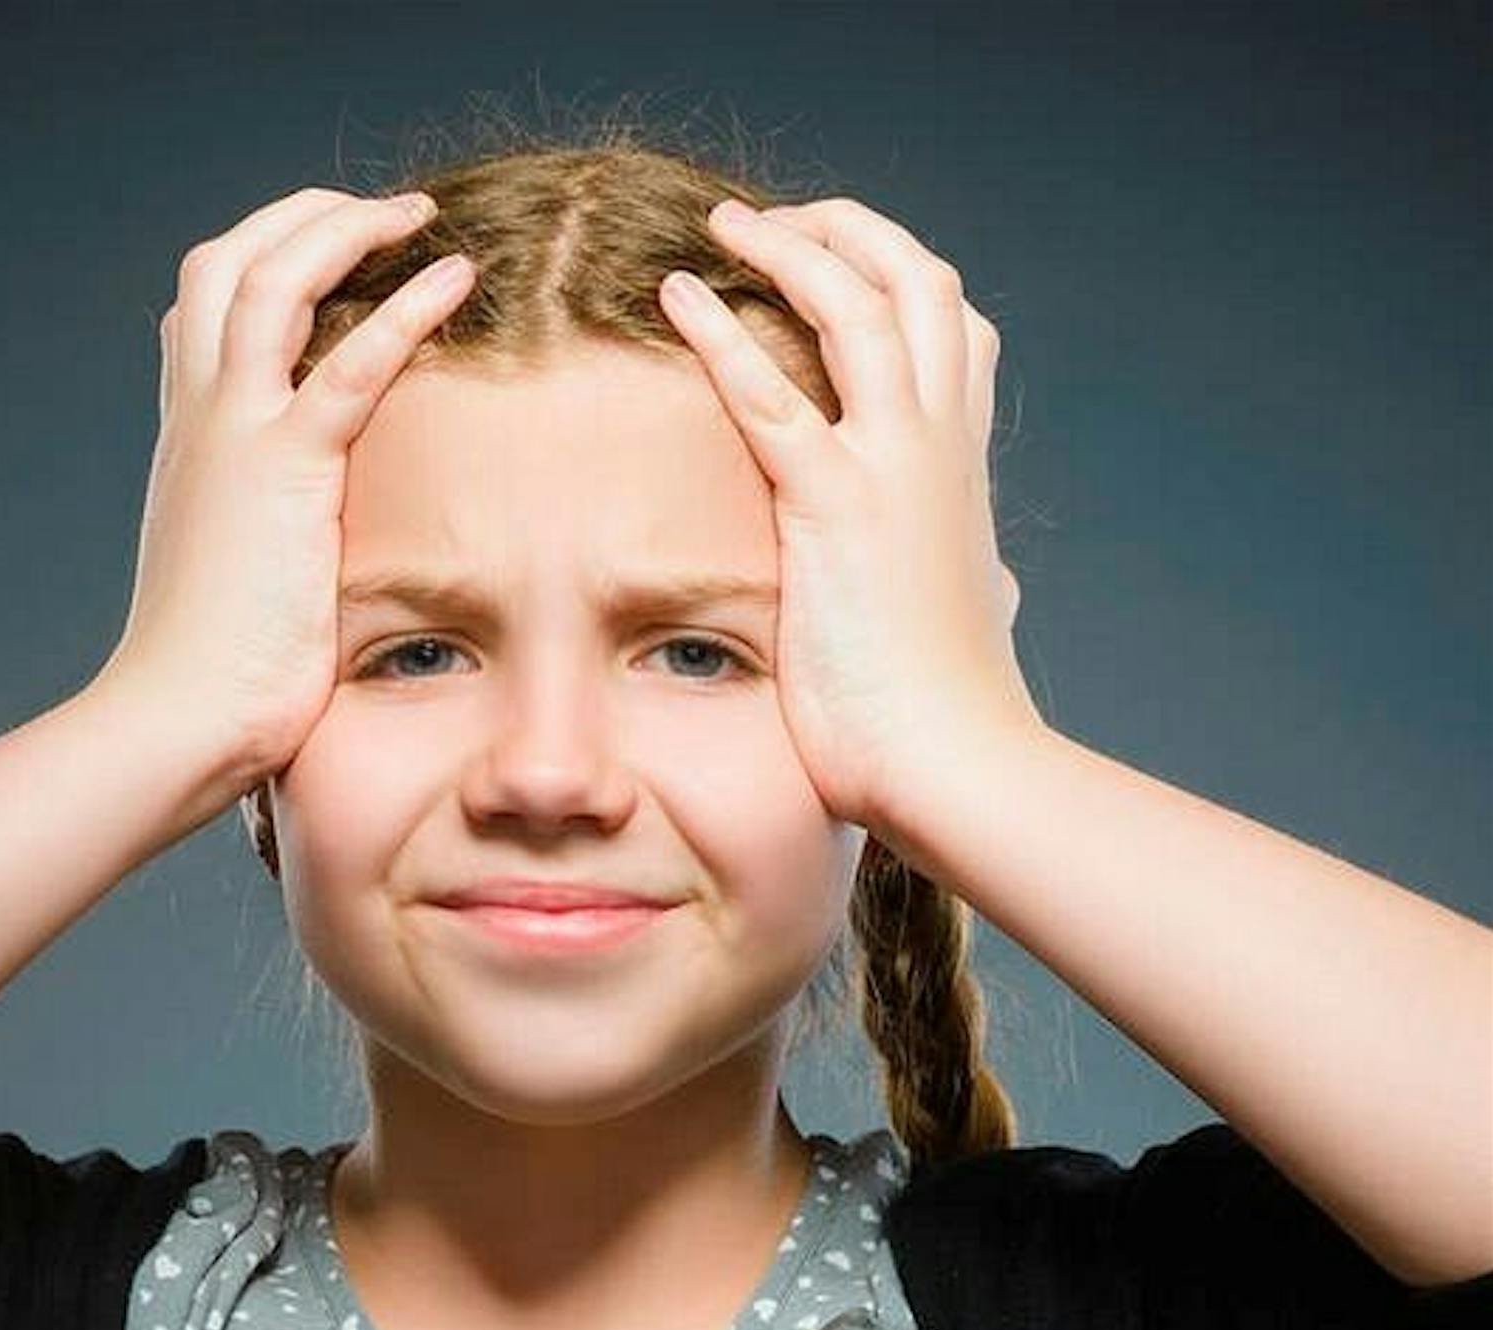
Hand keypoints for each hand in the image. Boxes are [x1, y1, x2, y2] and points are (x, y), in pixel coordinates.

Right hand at [87, 187, 477, 791]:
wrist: (178, 716)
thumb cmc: (211, 674)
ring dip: (346, 228)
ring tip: (421, 217)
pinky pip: (347, 365)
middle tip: (380, 212)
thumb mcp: (232, 580)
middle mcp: (200, 417)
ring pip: (273, 277)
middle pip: (228, 260)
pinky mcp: (283, 473)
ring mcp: (234, 436)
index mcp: (189, 439)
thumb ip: (260, 536)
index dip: (262, 260)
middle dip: (302, 216)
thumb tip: (301, 552)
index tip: (328, 253)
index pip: (206, 310)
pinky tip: (456, 278)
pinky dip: (403, 309)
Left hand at [657, 195, 1041, 832]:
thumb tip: (997, 589)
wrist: (954, 764)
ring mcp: (895, 468)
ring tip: (723, 226)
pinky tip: (677, 294)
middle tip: (774, 221)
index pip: (958, 335)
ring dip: (790, 248)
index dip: (903, 280)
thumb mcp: (977, 621)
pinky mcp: (836, 508)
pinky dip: (723, 332)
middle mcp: (939, 448)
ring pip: (858, 304)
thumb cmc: (952, 713)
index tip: (842, 266)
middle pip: (919, 283)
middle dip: (849, 231)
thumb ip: (980, 583)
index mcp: (962, 470)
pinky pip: (771, 395)